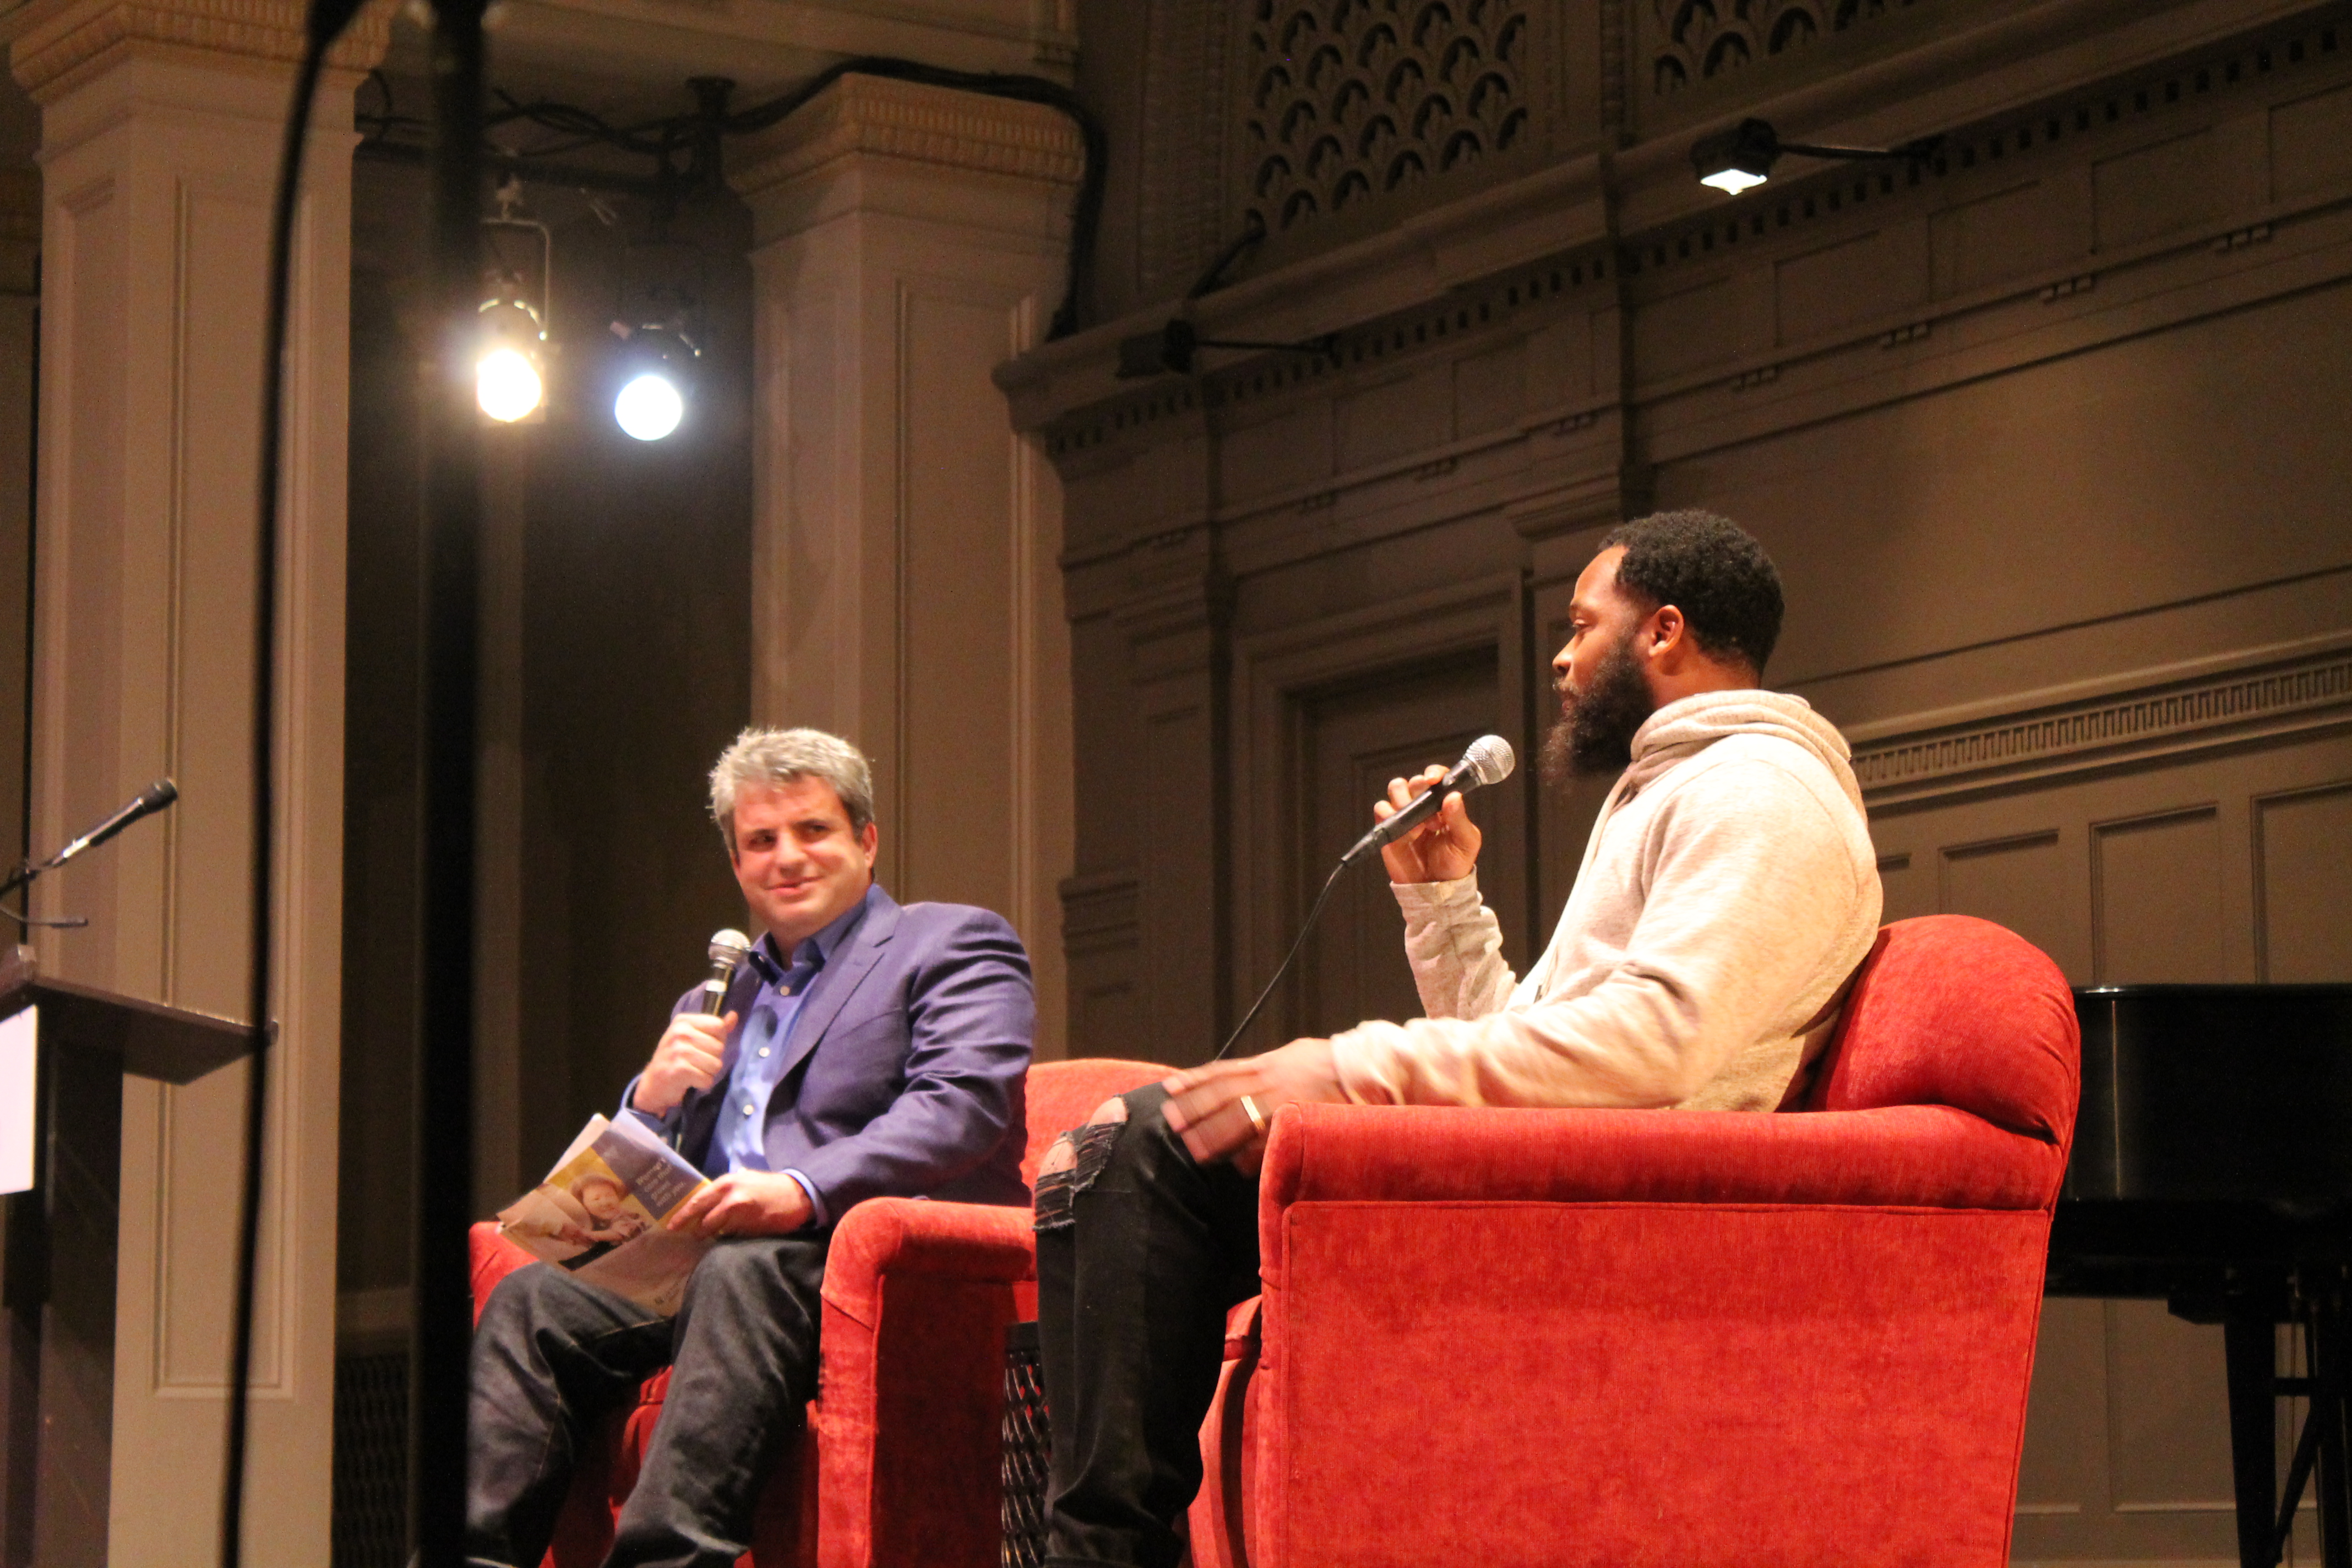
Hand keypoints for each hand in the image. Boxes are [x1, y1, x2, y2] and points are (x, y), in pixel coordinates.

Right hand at [632, 1011, 735, 1116]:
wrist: (653, 1085)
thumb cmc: (676, 1060)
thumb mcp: (693, 1039)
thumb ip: (715, 1028)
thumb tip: (734, 1016)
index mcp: (684, 1021)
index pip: (718, 1026)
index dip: (717, 1040)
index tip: (702, 1047)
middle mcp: (680, 1032)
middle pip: (719, 1047)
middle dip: (712, 1059)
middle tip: (695, 1063)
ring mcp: (678, 1050)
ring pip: (716, 1064)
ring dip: (708, 1073)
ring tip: (693, 1072)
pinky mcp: (679, 1070)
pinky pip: (707, 1079)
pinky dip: (702, 1084)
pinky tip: (689, 1081)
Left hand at [664, 1170, 813, 1236]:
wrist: (797, 1194)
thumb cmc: (769, 1186)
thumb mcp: (745, 1179)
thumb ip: (725, 1189)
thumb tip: (706, 1202)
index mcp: (727, 1183)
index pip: (698, 1201)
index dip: (683, 1215)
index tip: (671, 1226)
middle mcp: (731, 1197)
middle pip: (703, 1218)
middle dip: (693, 1229)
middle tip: (687, 1235)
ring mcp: (741, 1214)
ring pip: (716, 1230)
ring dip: (711, 1235)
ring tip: (709, 1237)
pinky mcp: (751, 1229)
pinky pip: (732, 1237)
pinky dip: (727, 1239)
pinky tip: (728, 1239)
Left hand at [1160, 1038, 1344, 1174]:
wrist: (1372, 1071)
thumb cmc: (1329, 1065)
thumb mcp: (1292, 1056)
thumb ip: (1263, 1068)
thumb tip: (1234, 1078)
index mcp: (1269, 1064)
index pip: (1222, 1072)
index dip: (1193, 1080)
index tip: (1169, 1088)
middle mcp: (1273, 1081)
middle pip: (1226, 1095)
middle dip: (1196, 1109)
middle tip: (1171, 1122)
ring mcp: (1287, 1102)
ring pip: (1244, 1118)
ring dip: (1217, 1135)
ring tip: (1194, 1149)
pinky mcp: (1303, 1122)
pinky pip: (1273, 1139)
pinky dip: (1253, 1153)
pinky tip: (1236, 1164)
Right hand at [1374, 764, 1482, 883]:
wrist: (1435, 889)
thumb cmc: (1455, 864)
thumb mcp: (1466, 842)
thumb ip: (1460, 819)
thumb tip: (1453, 796)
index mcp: (1443, 804)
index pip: (1436, 777)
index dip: (1433, 773)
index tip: (1433, 780)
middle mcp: (1423, 805)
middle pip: (1413, 780)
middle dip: (1419, 791)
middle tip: (1431, 817)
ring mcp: (1405, 815)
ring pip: (1395, 788)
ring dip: (1404, 800)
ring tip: (1418, 826)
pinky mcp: (1389, 827)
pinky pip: (1381, 809)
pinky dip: (1391, 816)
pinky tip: (1406, 834)